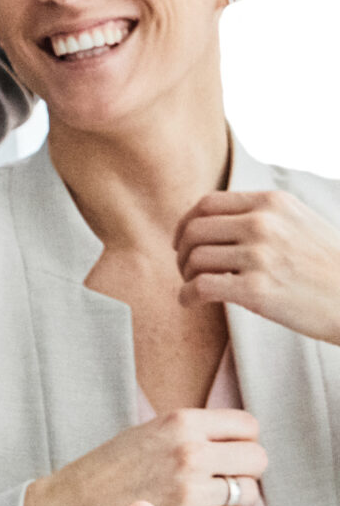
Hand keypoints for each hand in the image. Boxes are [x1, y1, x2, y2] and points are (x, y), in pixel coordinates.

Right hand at [22, 411, 264, 505]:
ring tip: (199, 502)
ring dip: (231, 500)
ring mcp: (192, 492)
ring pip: (249, 494)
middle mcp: (190, 454)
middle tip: (216, 480)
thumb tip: (237, 443)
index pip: (247, 426)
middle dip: (241, 471)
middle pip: (257, 460)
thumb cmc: (104, 474)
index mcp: (179, 423)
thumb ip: (191, 434)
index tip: (226, 452)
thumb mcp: (145, 434)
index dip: (239, 441)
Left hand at [177, 188, 339, 344]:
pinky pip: (200, 287)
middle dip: (181, 251)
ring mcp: (259, 256)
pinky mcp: (256, 290)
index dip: (186, 222)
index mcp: (273, 203)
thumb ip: (263, 216)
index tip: (183, 240)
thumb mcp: (301, 222)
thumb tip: (212, 220)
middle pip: (194, 230)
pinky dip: (186, 296)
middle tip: (185, 268)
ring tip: (193, 286)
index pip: (207, 203)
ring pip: (194, 258)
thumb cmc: (330, 266)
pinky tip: (190, 302)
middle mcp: (264, 224)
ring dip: (185, 275)